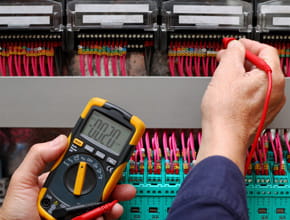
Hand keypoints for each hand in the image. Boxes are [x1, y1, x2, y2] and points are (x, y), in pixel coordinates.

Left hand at [0, 135, 135, 219]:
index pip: (83, 163)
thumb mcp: (22, 182)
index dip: (97, 156)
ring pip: (105, 196)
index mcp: (61, 179)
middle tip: (122, 170)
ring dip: (118, 192)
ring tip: (124, 191)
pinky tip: (113, 208)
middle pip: (99, 179)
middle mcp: (73, 192)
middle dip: (114, 173)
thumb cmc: (15, 216)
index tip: (109, 150)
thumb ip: (38, 158)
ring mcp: (80, 208)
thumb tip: (61, 139)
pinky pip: (103, 214)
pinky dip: (112, 211)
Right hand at [197, 39, 285, 173]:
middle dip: (241, 59)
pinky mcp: (260, 113)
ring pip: (256, 79)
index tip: (234, 45)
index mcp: (273, 78)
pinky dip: (242, 87)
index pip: (265, 50)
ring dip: (240, 73)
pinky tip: (228, 90)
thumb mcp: (226, 72)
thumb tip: (235, 46)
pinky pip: (254, 93)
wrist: (224, 139)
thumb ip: (233, 52)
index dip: (247, 44)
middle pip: (261, 65)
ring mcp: (270, 104)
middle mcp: (276, 91)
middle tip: (225, 59)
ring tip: (223, 75)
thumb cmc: (226, 113)